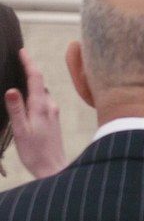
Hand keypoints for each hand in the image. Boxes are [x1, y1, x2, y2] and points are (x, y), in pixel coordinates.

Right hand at [4, 48, 66, 177]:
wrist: (53, 169)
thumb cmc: (35, 152)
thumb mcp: (20, 131)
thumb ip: (16, 109)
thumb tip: (12, 89)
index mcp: (42, 107)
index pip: (36, 78)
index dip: (29, 63)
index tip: (22, 51)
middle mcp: (51, 106)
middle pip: (41, 82)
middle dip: (30, 70)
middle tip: (18, 58)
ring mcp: (54, 113)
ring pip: (43, 92)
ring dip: (33, 83)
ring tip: (21, 74)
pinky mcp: (54, 119)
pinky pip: (44, 100)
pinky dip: (36, 94)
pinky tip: (28, 98)